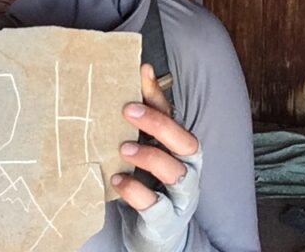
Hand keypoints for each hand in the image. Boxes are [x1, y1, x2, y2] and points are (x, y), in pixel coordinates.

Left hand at [110, 64, 203, 251]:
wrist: (155, 233)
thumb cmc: (148, 183)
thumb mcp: (142, 149)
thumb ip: (136, 121)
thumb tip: (127, 79)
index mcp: (180, 147)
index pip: (172, 114)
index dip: (157, 93)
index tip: (140, 72)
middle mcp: (187, 168)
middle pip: (186, 141)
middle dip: (159, 123)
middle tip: (128, 109)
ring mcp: (180, 196)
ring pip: (177, 172)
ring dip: (149, 156)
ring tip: (123, 148)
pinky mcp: (166, 220)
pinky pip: (156, 206)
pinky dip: (136, 191)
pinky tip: (117, 180)